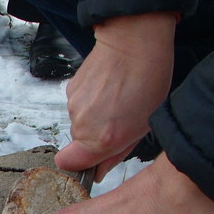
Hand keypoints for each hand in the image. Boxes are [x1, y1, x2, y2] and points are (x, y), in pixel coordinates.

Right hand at [56, 12, 177, 181]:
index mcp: (101, 140)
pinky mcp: (71, 89)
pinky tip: (108, 89)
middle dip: (96, 138)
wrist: (134, 43)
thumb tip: (99, 171)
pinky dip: (91, 102)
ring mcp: (73, 106)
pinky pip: (78, 106)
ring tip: (117, 101)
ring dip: (95, 118)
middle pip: (79, 143)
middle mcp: (81, 125)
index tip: (93, 159)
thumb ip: (116, 154)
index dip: (80, 164)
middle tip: (120, 121)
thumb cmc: (147, 82)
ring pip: (80, 123)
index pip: (67, 164)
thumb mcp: (142, 127)